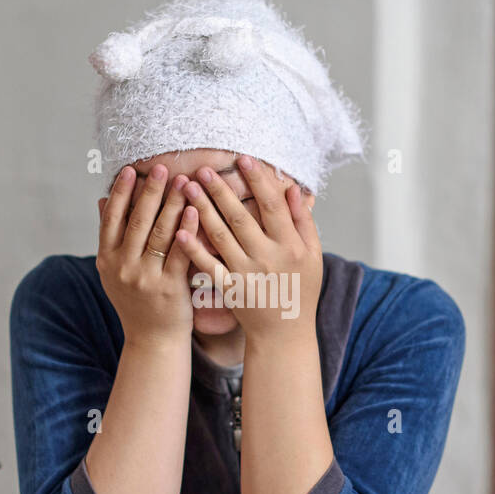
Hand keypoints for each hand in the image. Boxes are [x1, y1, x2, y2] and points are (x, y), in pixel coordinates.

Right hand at [96, 164, 199, 346]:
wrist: (152, 340)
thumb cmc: (137, 301)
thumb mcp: (114, 270)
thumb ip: (111, 236)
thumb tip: (102, 200)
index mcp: (107, 259)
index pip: (113, 218)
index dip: (122, 193)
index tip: (131, 170)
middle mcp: (122, 267)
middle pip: (137, 221)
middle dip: (151, 192)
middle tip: (163, 167)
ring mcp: (145, 278)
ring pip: (159, 233)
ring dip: (172, 204)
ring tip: (184, 182)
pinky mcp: (169, 288)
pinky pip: (179, 253)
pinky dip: (187, 231)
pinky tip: (194, 211)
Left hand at [175, 154, 321, 340]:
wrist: (285, 334)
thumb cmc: (301, 290)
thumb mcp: (313, 255)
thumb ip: (303, 222)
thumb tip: (292, 188)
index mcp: (291, 246)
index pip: (273, 206)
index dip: (258, 181)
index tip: (243, 159)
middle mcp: (268, 257)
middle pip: (241, 217)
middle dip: (221, 191)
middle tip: (202, 168)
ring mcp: (247, 274)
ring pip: (221, 237)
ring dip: (203, 210)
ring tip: (187, 188)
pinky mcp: (230, 289)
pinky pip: (209, 266)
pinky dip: (195, 250)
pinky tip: (180, 231)